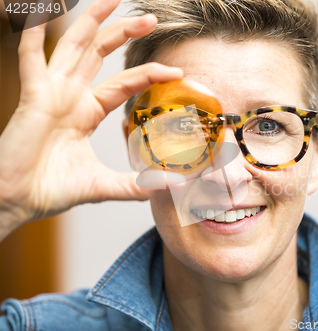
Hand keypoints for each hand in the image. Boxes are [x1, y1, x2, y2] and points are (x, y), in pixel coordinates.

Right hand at [0, 0, 181, 234]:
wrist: (18, 200)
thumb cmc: (53, 189)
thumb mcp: (105, 184)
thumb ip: (137, 184)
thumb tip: (171, 185)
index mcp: (88, 112)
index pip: (125, 83)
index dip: (148, 74)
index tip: (176, 72)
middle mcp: (71, 96)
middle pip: (100, 54)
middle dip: (123, 33)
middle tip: (150, 19)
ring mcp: (51, 92)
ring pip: (73, 47)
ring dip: (91, 22)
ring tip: (113, 0)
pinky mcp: (33, 96)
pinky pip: (32, 57)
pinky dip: (35, 32)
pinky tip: (43, 10)